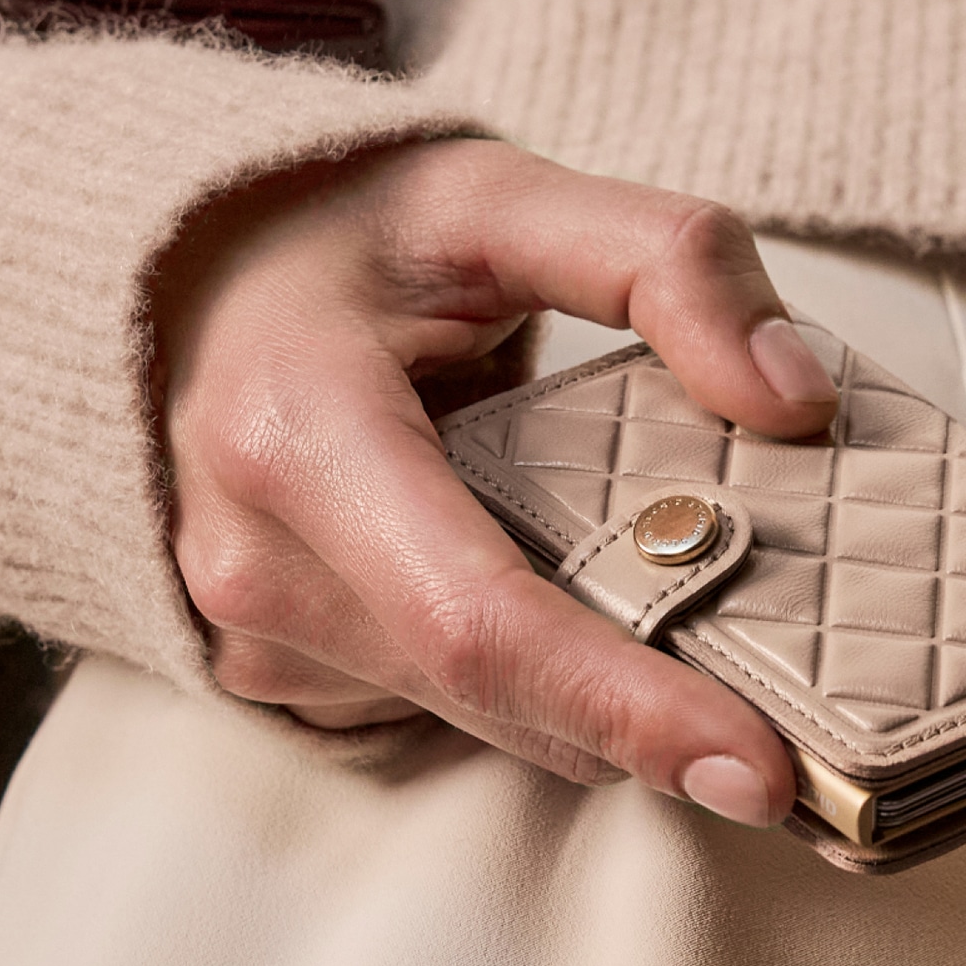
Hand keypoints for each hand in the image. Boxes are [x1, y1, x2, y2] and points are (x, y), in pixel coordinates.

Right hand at [152, 138, 840, 825]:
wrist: (169, 283)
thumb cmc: (326, 239)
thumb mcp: (495, 196)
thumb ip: (663, 262)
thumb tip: (795, 396)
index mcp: (298, 433)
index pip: (478, 619)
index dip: (623, 705)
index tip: (753, 769)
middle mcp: (252, 559)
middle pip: (494, 692)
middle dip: (642, 711)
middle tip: (782, 703)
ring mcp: (245, 630)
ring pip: (474, 714)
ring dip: (580, 686)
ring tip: (644, 593)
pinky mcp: (259, 667)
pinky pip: (431, 703)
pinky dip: (512, 669)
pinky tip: (529, 580)